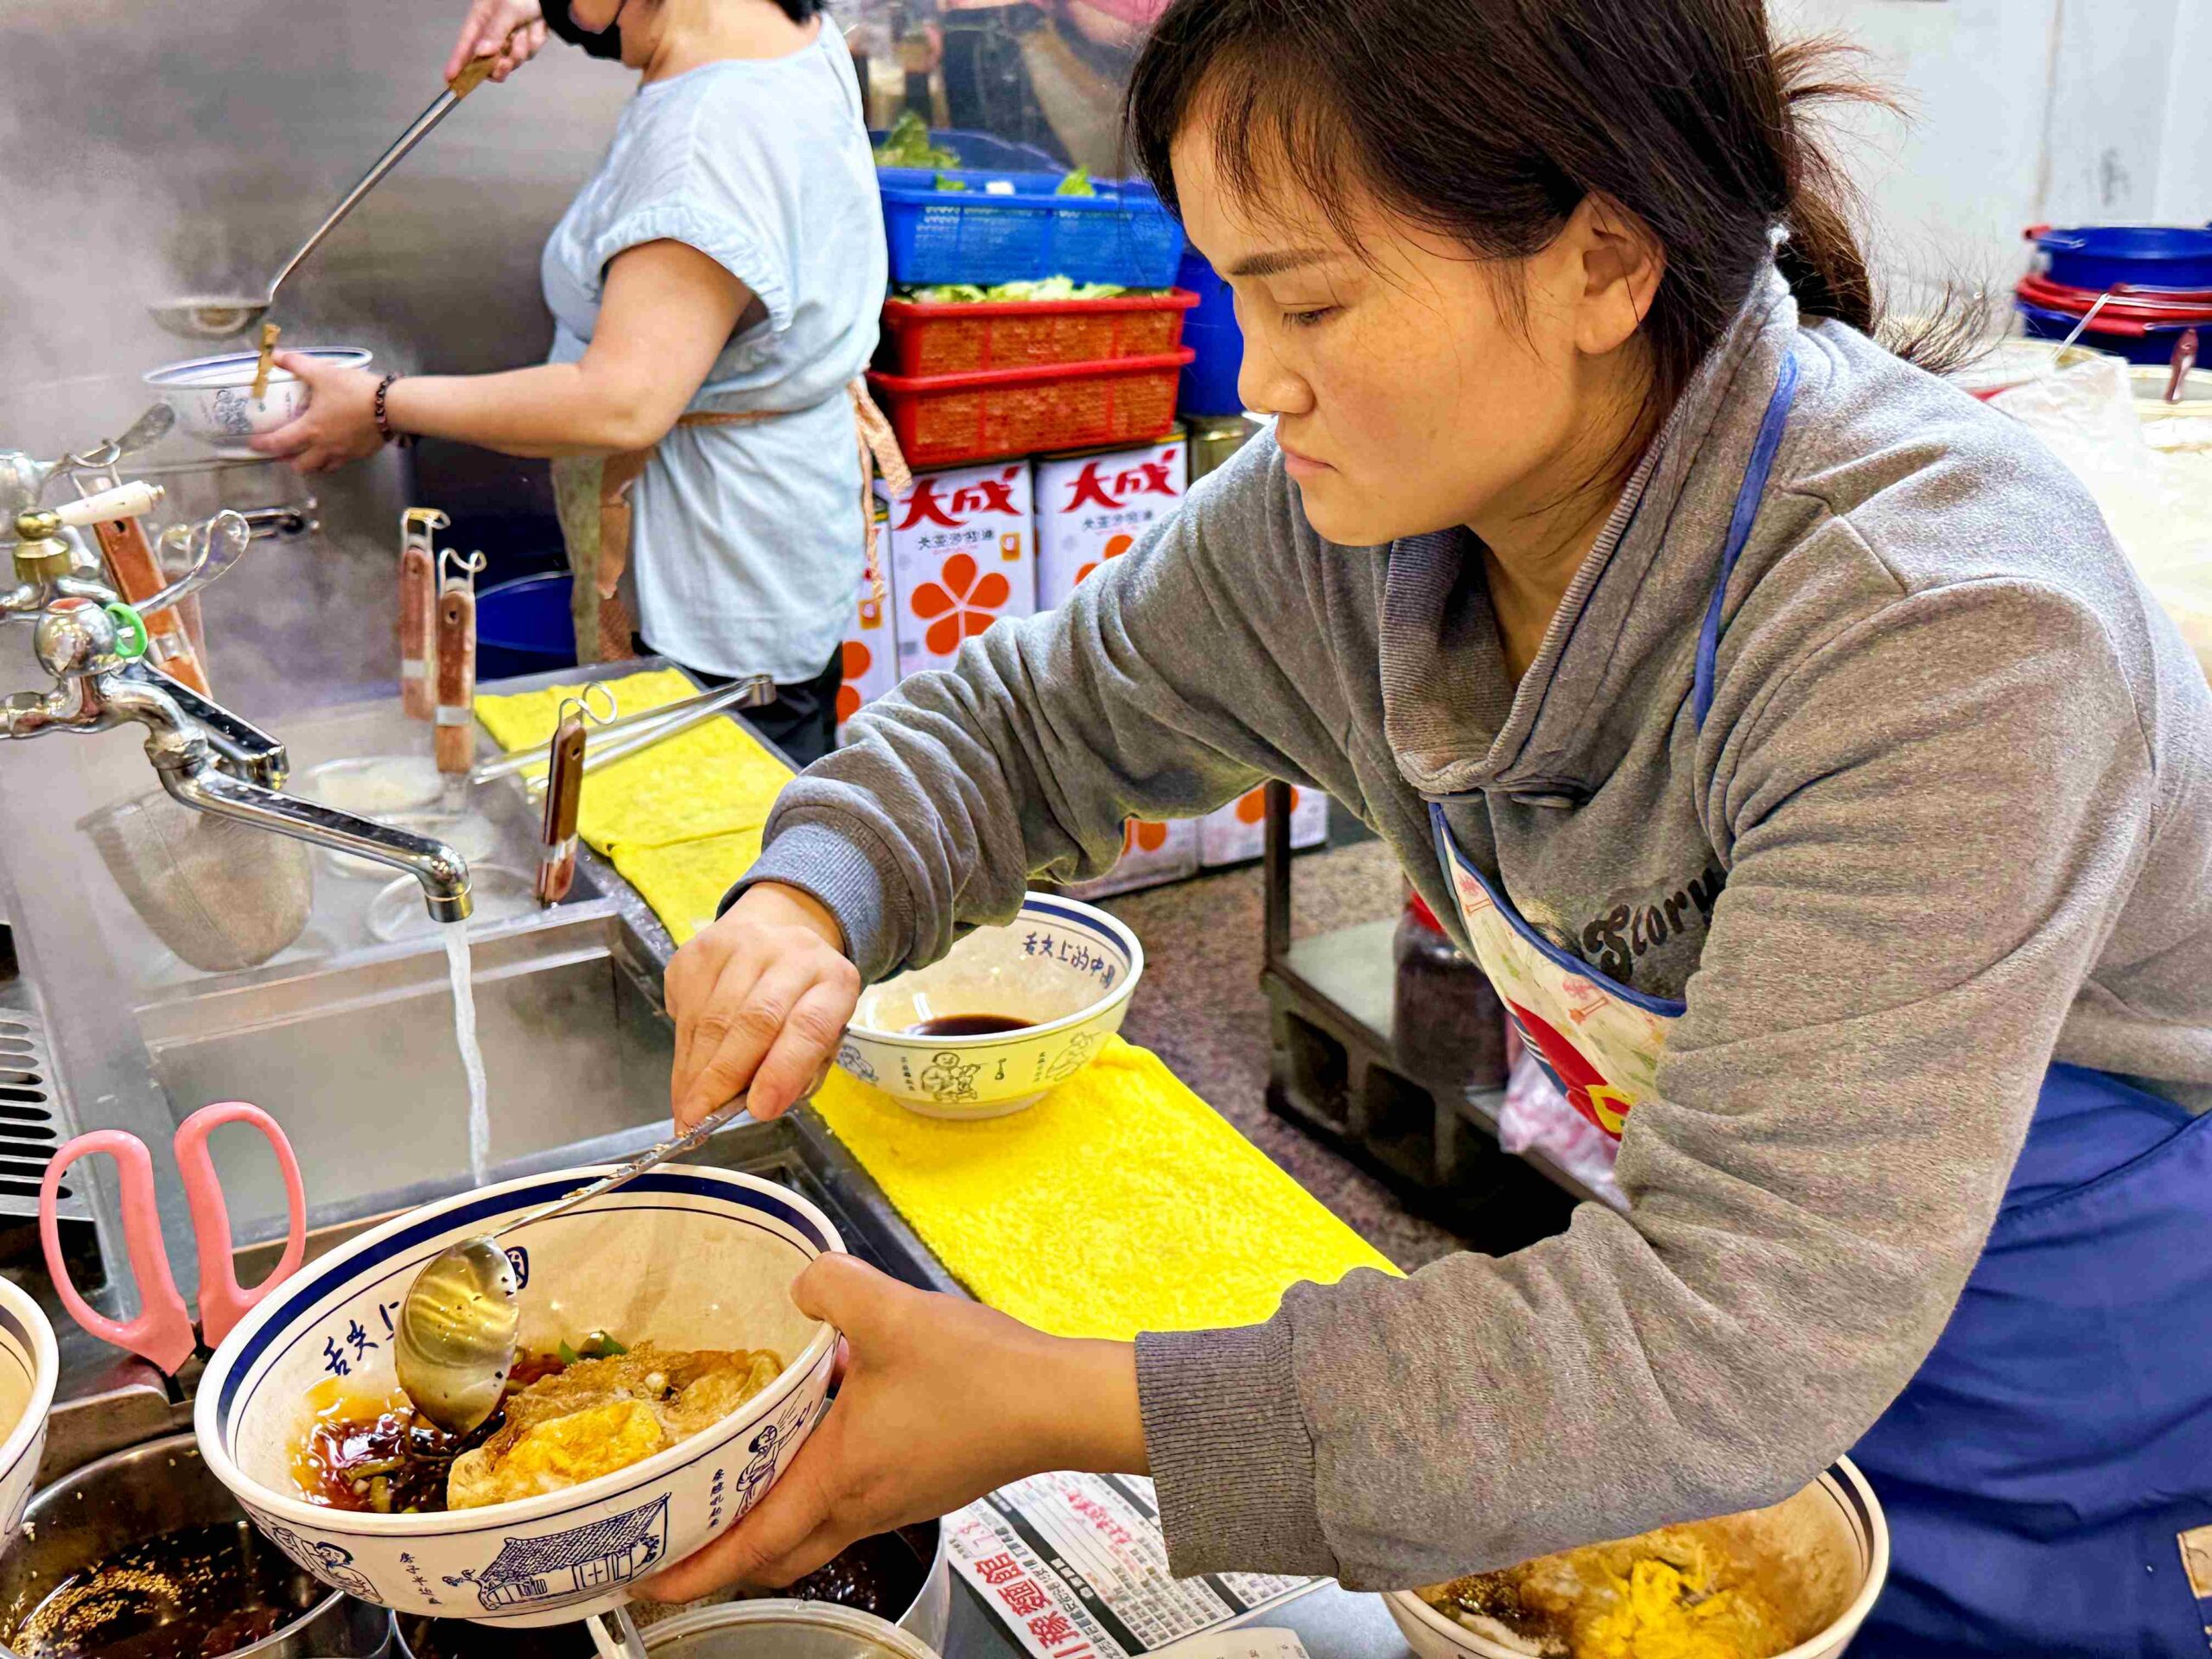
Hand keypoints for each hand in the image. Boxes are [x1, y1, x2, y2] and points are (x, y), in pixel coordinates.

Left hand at [249, 352, 384, 473]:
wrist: (392, 407)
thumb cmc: (354, 391)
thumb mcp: (323, 373)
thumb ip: (296, 364)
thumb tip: (273, 355)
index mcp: (311, 429)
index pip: (279, 443)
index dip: (263, 445)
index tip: (253, 444)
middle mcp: (324, 447)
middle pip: (300, 465)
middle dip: (288, 461)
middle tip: (283, 451)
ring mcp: (344, 454)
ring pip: (321, 468)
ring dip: (311, 464)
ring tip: (308, 454)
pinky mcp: (361, 454)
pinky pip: (341, 462)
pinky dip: (332, 459)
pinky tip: (335, 448)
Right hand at [444, 0, 546, 84]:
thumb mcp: (506, 9)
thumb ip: (495, 32)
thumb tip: (481, 52)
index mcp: (481, 20)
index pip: (465, 46)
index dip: (457, 63)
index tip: (451, 79)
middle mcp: (493, 33)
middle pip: (489, 64)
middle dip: (499, 66)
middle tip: (504, 62)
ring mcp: (511, 40)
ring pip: (513, 61)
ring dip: (520, 49)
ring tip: (524, 30)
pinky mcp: (527, 43)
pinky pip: (529, 54)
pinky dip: (534, 41)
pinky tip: (535, 27)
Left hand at [644, 1255, 1144, 1598]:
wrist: (1059, 1403)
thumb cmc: (981, 1375)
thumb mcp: (891, 1312)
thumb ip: (830, 1285)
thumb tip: (802, 1282)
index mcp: (840, 1476)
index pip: (751, 1542)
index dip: (694, 1567)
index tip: (648, 1579)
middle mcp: (863, 1502)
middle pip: (779, 1554)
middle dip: (726, 1558)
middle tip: (684, 1539)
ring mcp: (898, 1499)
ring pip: (816, 1528)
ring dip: (772, 1518)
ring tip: (740, 1481)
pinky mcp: (925, 1482)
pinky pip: (853, 1500)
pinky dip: (819, 1485)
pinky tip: (827, 1427)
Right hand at [666, 882, 858, 1127]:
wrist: (776, 935)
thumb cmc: (803, 1003)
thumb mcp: (822, 1038)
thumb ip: (798, 1073)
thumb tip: (755, 1106)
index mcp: (835, 980)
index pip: (810, 1026)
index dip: (783, 1071)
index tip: (759, 1111)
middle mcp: (792, 953)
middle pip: (753, 1021)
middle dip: (723, 1079)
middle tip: (701, 1121)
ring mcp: (743, 944)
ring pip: (712, 1018)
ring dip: (695, 1073)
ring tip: (688, 1109)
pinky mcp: (701, 949)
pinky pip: (685, 1009)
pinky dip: (682, 1053)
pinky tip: (684, 1079)